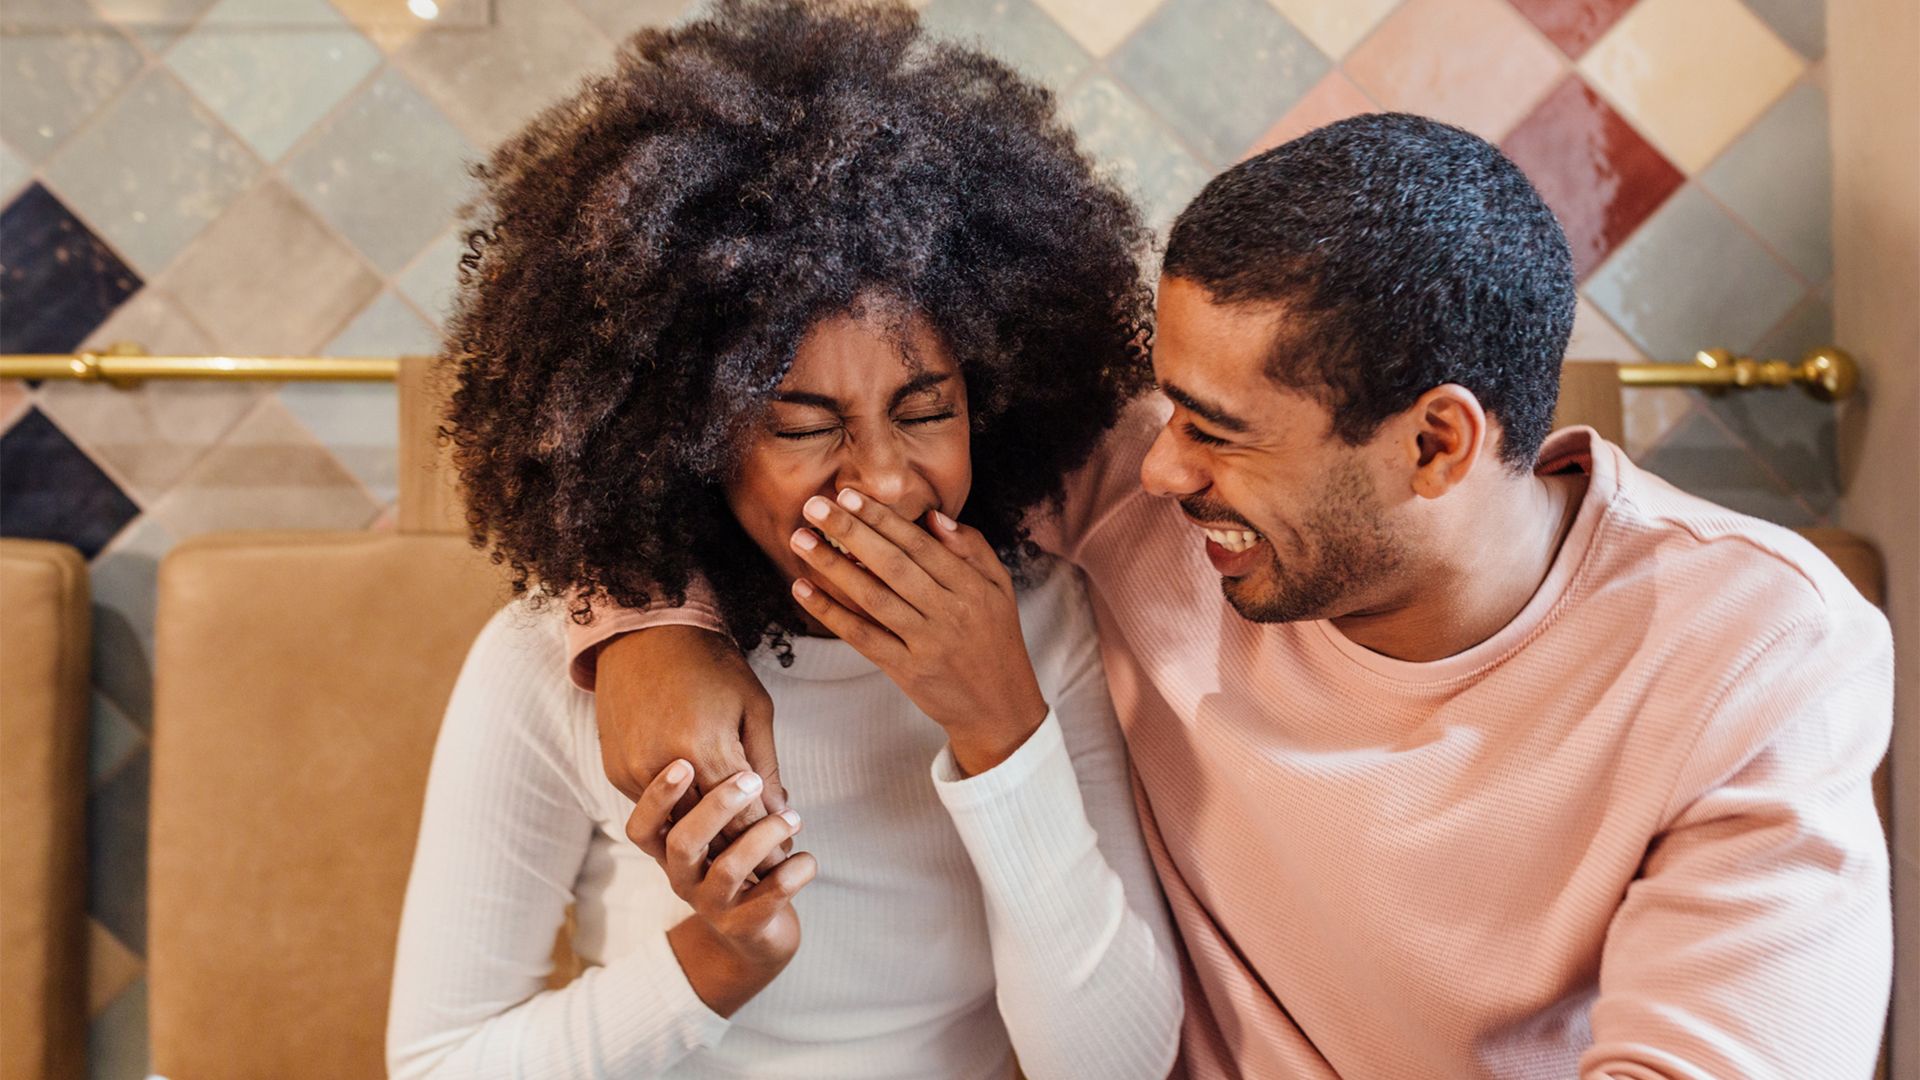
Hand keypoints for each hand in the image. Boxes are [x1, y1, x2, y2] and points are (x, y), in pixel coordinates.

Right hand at [595, 624, 786, 854]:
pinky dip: (679, 815)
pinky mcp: (615, 770)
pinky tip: (700, 818)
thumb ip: (766, 764)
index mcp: (706, 749)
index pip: (742, 818)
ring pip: (677, 825)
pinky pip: (652, 808)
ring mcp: (633, 771)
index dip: (767, 843)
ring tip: (736, 848)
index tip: (786, 861)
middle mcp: (664, 767)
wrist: (645, 633)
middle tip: (768, 865)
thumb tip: (778, 812)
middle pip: (710, 831)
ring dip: (708, 839)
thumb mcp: (754, 707)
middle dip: (740, 851)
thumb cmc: (711, 664)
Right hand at [636, 761, 817, 1016]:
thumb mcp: (732, 808)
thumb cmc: (741, 851)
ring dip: (763, 838)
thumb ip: (733, 780)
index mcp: (668, 846)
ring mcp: (708, 904)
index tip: (684, 764)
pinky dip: (791, 875)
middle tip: (750, 781)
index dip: (658, 797)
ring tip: (793, 817)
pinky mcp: (742, 925)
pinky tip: (808, 858)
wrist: (756, 933)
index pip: (643, 825)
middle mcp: (680, 876)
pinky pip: (766, 901)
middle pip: (683, 843)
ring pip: (727, 870)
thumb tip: (744, 760)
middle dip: (717, 808)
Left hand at [788, 489, 1048, 774]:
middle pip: (892, 565)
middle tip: (814, 506)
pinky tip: (804, 590)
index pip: (920, 545)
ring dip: (832, 566)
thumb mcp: (1000, 588)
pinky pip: (862, 637)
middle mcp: (950, 612)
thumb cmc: (996, 640)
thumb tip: (933, 516)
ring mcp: (927, 643)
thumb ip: (972, 547)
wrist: (1000, 708)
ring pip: (873, 598)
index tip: (849, 495)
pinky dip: (830, 613)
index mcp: (973, 587)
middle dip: (850, 531)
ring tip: (800, 540)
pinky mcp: (906, 671)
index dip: (883, 518)